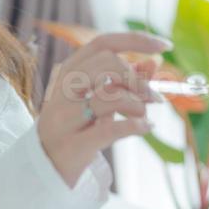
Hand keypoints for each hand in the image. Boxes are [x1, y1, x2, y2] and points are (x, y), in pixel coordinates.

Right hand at [37, 31, 169, 187]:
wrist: (45, 168)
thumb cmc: (75, 129)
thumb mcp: (97, 101)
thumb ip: (122, 83)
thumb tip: (151, 63)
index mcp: (68, 72)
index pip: (103, 43)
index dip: (136, 40)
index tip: (164, 46)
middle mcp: (62, 90)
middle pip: (106, 64)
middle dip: (138, 79)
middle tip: (155, 97)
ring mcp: (64, 117)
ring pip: (108, 96)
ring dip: (137, 105)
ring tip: (145, 116)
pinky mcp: (72, 145)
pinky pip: (110, 129)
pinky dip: (135, 126)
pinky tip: (146, 128)